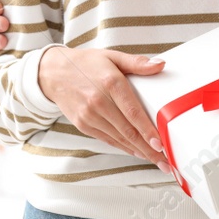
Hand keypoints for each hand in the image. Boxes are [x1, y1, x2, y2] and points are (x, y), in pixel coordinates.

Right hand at [36, 45, 170, 168]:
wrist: (53, 73)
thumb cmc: (86, 64)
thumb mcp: (112, 56)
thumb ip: (137, 62)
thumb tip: (160, 65)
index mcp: (110, 83)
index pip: (133, 112)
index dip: (147, 131)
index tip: (160, 144)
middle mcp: (99, 102)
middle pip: (128, 131)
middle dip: (149, 149)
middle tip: (165, 162)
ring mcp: (89, 116)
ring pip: (119, 139)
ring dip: (139, 152)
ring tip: (156, 161)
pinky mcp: (83, 125)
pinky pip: (108, 139)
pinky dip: (124, 147)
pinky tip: (137, 152)